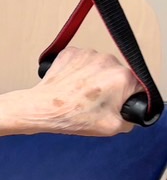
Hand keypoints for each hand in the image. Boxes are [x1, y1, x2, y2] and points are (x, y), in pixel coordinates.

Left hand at [27, 46, 141, 136]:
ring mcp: (88, 54)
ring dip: (94, 78)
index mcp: (123, 76)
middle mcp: (108, 60)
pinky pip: (82, 61)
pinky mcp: (71, 52)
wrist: (42, 108)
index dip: (128, 98)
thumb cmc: (72, 116)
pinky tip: (72, 84)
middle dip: (111, 87)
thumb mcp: (113, 127)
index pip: (137, 86)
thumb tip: (131, 115)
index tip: (116, 104)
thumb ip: (130, 120)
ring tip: (81, 93)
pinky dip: (78, 71)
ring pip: (100, 67)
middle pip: (118, 74)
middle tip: (95, 102)